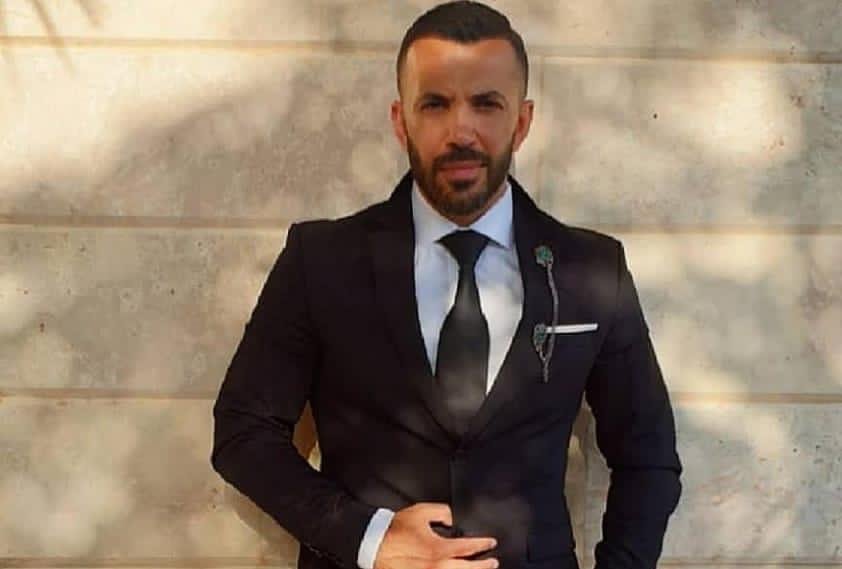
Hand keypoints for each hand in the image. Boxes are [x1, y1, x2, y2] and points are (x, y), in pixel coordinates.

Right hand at [373, 503, 497, 568]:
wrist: (375, 546)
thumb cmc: (396, 530)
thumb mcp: (421, 512)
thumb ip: (442, 511)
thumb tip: (451, 519)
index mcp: (440, 549)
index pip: (469, 548)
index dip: (484, 545)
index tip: (491, 543)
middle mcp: (438, 567)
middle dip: (484, 566)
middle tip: (493, 562)